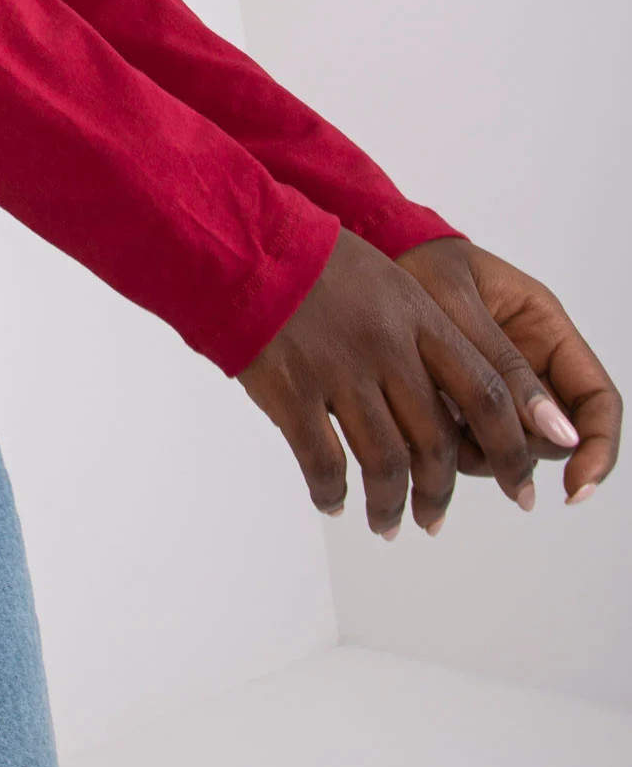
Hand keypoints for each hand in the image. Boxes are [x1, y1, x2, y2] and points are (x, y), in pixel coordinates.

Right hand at [238, 226, 538, 536]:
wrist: (246, 243)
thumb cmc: (318, 262)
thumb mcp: (389, 282)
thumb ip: (424, 337)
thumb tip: (455, 405)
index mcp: (418, 316)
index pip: (486, 393)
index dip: (510, 448)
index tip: (520, 485)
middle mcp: (387, 347)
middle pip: (436, 441)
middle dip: (440, 493)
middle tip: (434, 519)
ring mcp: (338, 370)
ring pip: (386, 463)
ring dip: (390, 504)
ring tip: (387, 523)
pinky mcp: (292, 389)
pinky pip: (324, 462)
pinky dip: (333, 492)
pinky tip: (334, 502)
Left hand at [397, 237, 621, 505]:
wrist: (375, 255)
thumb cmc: (420, 265)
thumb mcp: (458, 305)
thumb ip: (503, 365)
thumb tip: (560, 434)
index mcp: (548, 330)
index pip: (598, 399)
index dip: (598, 449)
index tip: (574, 490)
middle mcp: (532, 364)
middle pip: (553, 436)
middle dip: (519, 450)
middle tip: (468, 434)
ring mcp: (499, 387)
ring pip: (511, 448)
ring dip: (481, 452)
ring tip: (433, 416)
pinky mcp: (464, 404)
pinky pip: (473, 444)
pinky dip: (451, 446)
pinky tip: (418, 419)